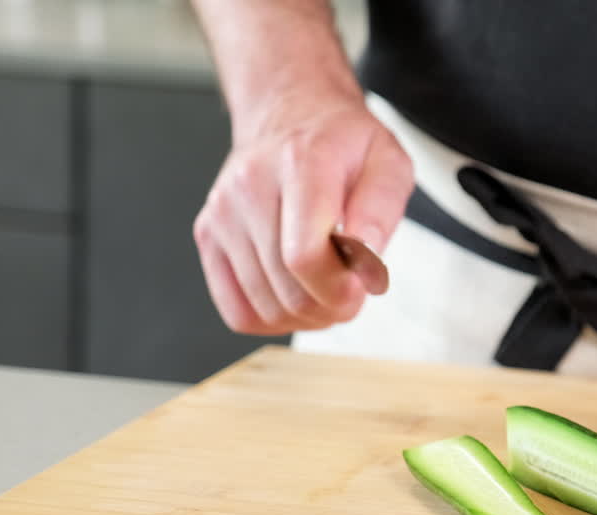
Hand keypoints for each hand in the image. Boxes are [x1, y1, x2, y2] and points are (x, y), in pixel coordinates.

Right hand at [193, 87, 412, 334]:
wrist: (290, 112)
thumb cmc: (342, 143)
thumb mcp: (388, 161)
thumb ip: (383, 209)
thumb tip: (366, 258)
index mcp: (300, 163)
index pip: (305, 255)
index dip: (339, 289)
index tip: (361, 286)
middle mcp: (250, 186)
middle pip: (288, 289)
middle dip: (331, 307)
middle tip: (352, 292)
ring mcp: (222, 213)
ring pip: (264, 307)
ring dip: (306, 317)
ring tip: (327, 291)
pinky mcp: (208, 235)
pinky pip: (236, 311)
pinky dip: (272, 319)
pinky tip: (295, 297)